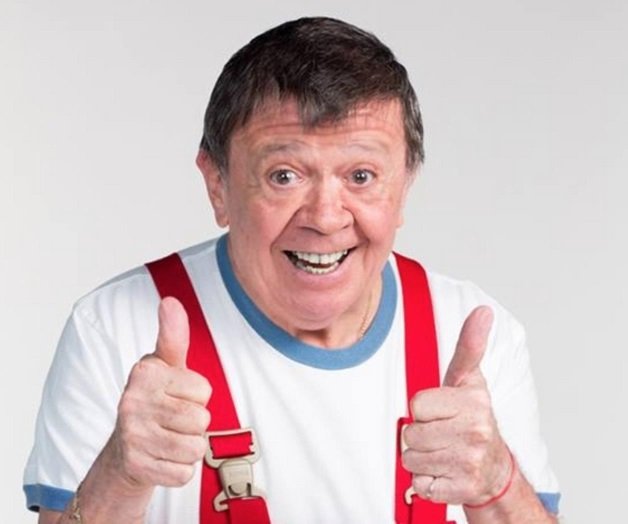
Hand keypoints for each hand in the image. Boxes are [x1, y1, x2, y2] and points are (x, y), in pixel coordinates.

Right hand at [105, 297, 211, 489]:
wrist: (124, 449)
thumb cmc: (154, 399)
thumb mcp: (165, 364)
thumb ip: (173, 334)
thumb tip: (170, 301)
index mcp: (144, 373)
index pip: (204, 390)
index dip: (197, 396)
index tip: (177, 394)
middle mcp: (132, 402)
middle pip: (201, 420)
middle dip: (195, 423)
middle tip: (173, 419)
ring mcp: (132, 436)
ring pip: (195, 447)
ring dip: (188, 447)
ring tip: (169, 437)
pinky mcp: (136, 467)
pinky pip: (184, 472)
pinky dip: (179, 469)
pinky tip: (162, 457)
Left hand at [402, 306, 510, 505]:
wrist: (496, 470)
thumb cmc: (474, 419)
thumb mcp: (471, 380)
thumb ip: (470, 346)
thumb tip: (483, 311)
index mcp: (473, 403)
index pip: (417, 405)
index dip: (424, 409)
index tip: (443, 410)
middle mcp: (475, 432)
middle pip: (411, 434)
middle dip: (421, 435)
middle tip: (443, 434)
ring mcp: (469, 463)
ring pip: (411, 459)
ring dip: (422, 458)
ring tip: (444, 452)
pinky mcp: (460, 490)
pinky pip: (419, 484)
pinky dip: (427, 481)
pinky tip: (446, 472)